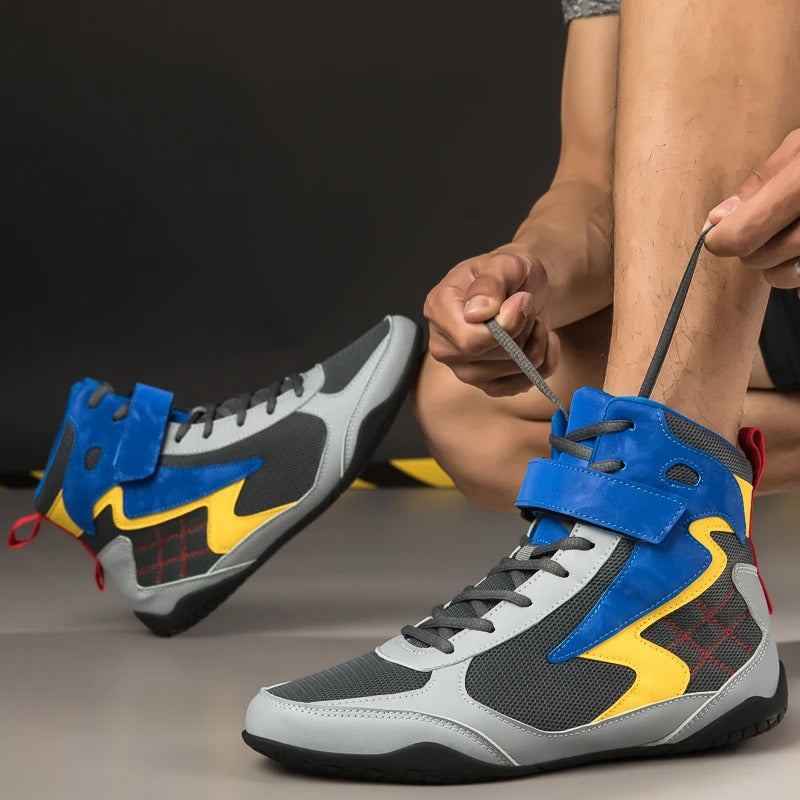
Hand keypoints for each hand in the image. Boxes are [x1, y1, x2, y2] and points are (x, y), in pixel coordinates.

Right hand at [423, 246, 559, 396]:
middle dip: (524, 328)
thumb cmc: (508, 274)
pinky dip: (545, 359)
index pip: (470, 340)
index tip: (521, 300)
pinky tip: (538, 338)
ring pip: (515, 369)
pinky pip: (527, 381)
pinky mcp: (488, 384)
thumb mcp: (504, 263)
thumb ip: (490, 283)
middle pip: (496, 355)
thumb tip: (476, 313)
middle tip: (526, 304)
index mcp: (438, 310)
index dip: (506, 325)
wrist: (521, 288)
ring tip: (529, 318)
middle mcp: (444, 345)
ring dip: (536, 341)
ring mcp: (464, 370)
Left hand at [704, 129, 799, 292]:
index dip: (724, 238)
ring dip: (778, 263)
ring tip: (793, 236)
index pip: (746, 233)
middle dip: (753, 248)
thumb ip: (762, 183)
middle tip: (764, 228)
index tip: (717, 236)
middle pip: (762, 258)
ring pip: (784, 277)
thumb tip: (719, 218)